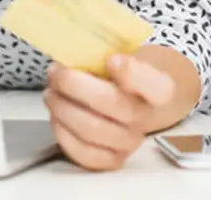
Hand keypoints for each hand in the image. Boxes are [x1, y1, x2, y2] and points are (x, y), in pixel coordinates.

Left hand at [43, 55, 176, 170]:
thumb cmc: (122, 75)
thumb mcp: (124, 55)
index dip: (131, 72)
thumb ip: (105, 52)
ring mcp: (129, 142)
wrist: (135, 104)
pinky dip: (63, 133)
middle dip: (74, 85)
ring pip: (91, 129)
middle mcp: (146, 119)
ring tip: (50, 92)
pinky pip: (83, 153)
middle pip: (110, 103)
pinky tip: (56, 116)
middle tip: (55, 72)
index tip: (110, 59)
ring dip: (62, 108)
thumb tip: (71, 52)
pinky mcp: (110, 159)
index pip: (154, 85)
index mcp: (160, 89)